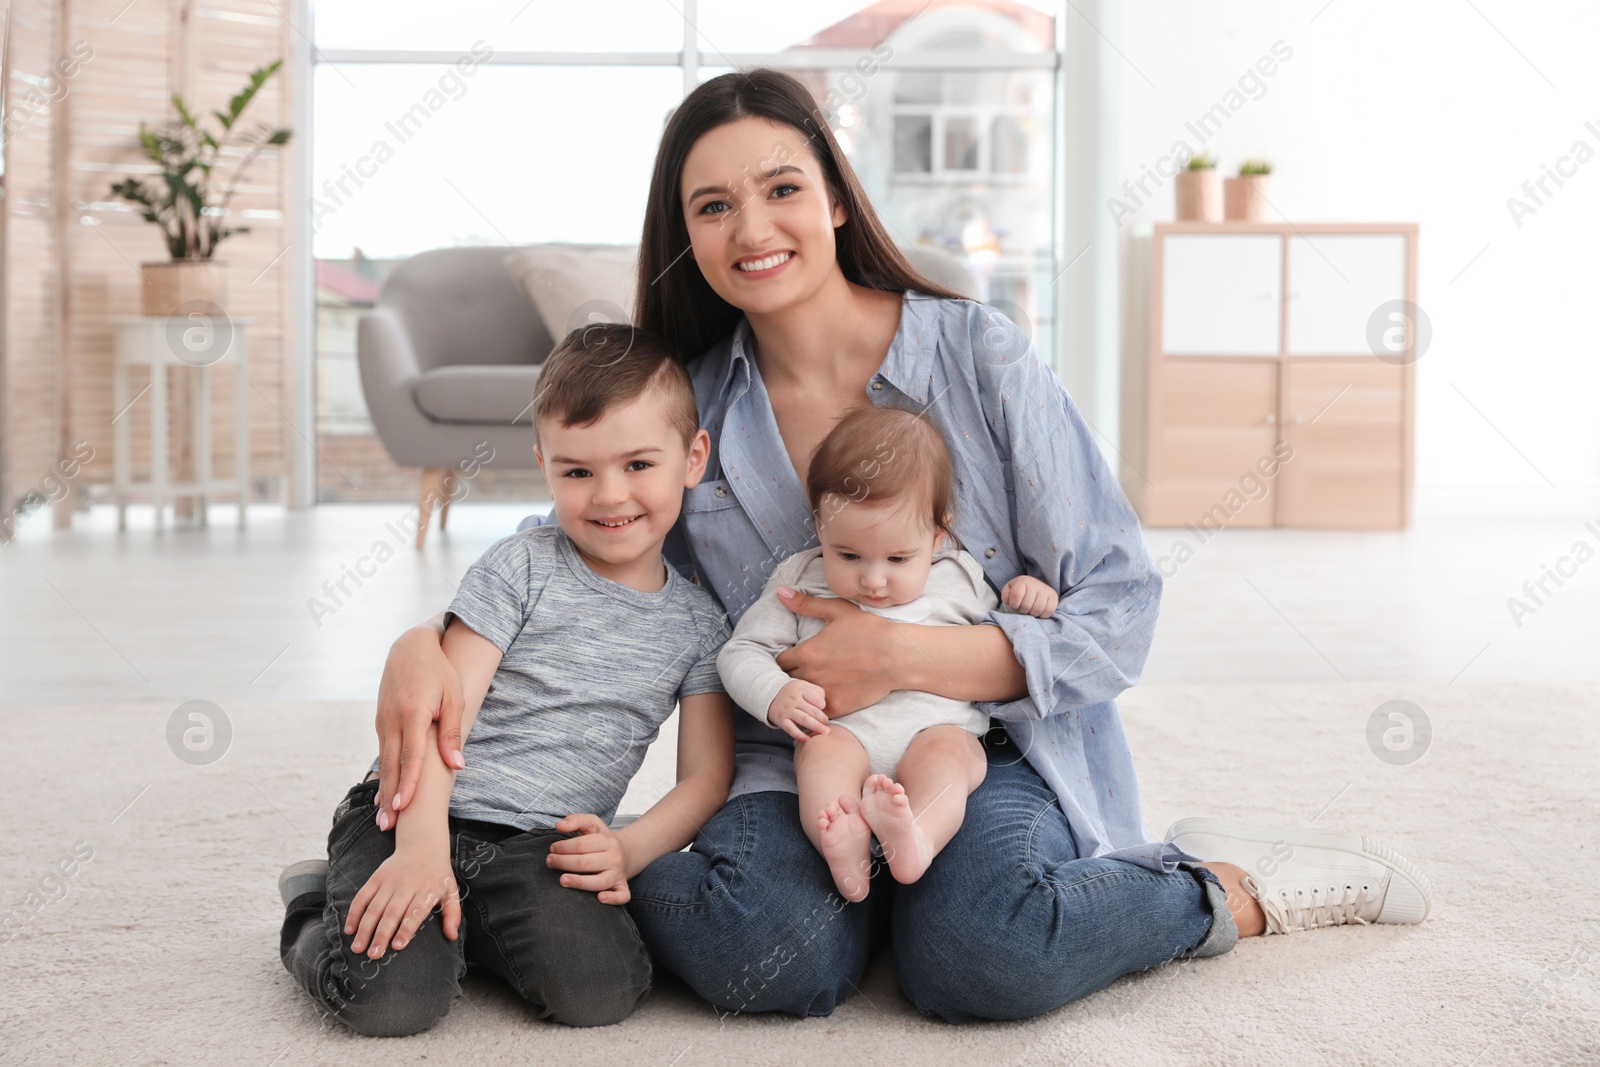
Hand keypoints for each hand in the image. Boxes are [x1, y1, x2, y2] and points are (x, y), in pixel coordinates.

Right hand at [345, 843, 460, 957]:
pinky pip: (362, 896)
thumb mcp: (451, 891)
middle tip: (373, 955)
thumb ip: (452, 915)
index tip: (396, 946)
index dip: (406, 929)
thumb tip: (452, 936)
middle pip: (392, 913)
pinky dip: (354, 913)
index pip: (415, 912)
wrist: (423, 845)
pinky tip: (350, 929)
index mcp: (427, 889)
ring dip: (365, 928)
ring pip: (375, 907)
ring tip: (358, 948)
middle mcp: (407, 885)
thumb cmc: (438, 874)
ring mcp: (390, 880)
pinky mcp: (377, 877)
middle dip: (381, 935)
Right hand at [375, 625, 465, 826]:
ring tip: (384, 817)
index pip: (410, 755)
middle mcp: (392, 720)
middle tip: (388, 825)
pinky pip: (382, 752)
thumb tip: (457, 766)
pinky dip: (383, 773)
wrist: (410, 648)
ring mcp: (382, 721)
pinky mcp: (380, 721)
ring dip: (384, 790)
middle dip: (389, 797)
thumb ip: (452, 733)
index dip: (407, 783)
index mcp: (412, 714)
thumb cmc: (438, 672)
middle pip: (391, 765)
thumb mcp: (454, 698)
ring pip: (384, 761)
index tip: (403, 806)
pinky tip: (383, 792)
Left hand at [547, 814, 630, 904]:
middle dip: (564, 862)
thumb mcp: (592, 824)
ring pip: (600, 881)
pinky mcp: (622, 888)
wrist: (625, 853)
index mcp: (607, 841)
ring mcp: (618, 874)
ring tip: (562, 880)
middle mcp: (614, 858)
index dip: (564, 847)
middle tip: (550, 862)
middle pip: (587, 862)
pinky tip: (599, 898)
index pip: (582, 844)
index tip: (552, 849)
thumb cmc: (602, 840)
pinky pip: (622, 896)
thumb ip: (576, 820)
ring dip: (579, 882)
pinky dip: (612, 899)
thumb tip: (559, 826)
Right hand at [766, 679, 828, 741]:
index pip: (817, 699)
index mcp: (800, 689)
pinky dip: (800, 736)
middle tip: (827, 724)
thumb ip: (816, 691)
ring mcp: (787, 710)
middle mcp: (793, 699)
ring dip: (816, 727)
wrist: (770, 696)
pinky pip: (791, 729)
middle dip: (822, 719)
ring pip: (804, 719)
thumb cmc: (792, 692)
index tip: (821, 709)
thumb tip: (825, 705)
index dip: (822, 705)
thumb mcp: (803, 685)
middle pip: (812, 711)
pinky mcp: (781, 720)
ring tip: (825, 732)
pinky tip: (808, 739)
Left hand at [772, 587, 898, 715]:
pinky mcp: (836, 707)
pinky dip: (817, 706)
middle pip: (786, 680)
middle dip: (791, 676)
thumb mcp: (837, 611)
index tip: (794, 659)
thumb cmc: (870, 630)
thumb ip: (805, 603)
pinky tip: (826, 697)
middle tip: (803, 672)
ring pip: (800, 697)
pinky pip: (815, 711)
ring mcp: (822, 693)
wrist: (898, 656)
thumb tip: (780, 591)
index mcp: (806, 652)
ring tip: (813, 686)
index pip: (779, 661)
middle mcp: (810, 675)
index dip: (785, 660)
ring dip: (803, 692)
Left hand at [1002, 576, 1058, 617]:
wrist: (1035, 588)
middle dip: (1022, 610)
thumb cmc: (1019, 592)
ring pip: (1037, 609)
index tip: (1015, 605)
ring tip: (1030, 610)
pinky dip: (1042, 615)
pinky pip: (1048, 612)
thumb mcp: (1009, 591)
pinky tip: (1038, 612)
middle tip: (1023, 608)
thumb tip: (1009, 601)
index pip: (1016, 596)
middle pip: (1027, 605)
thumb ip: (1006, 595)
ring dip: (1032, 614)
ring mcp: (1046, 590)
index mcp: (1022, 580)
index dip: (1014, 605)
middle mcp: (1036, 583)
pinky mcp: (1054, 597)